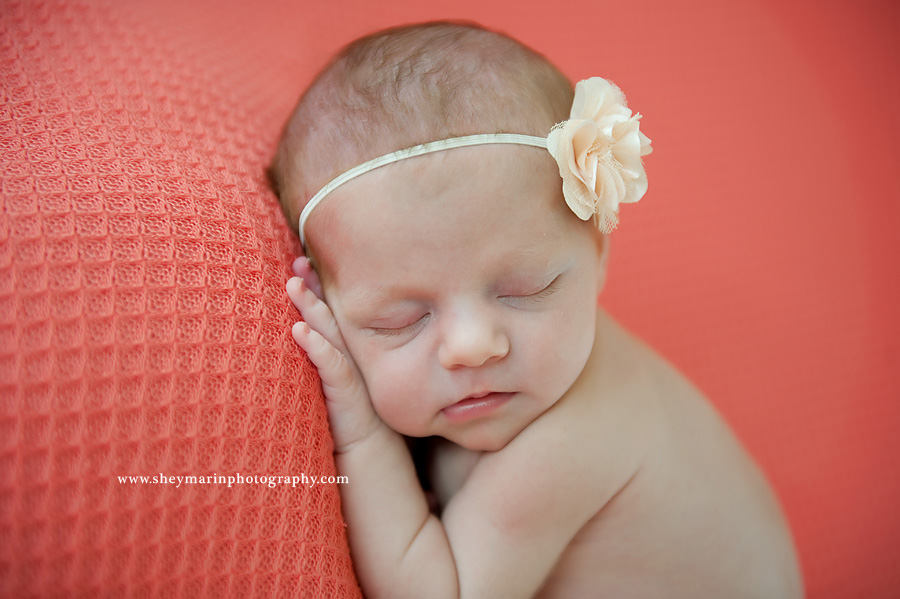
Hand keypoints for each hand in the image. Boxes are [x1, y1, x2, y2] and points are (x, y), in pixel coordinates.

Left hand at [287, 257, 381, 452]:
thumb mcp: (327, 385)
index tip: (300, 263)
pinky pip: (332, 366)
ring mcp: (350, 372)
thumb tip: (291, 339)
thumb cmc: (343, 417)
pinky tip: (301, 332)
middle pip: (331, 315)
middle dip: (314, 287)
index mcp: (344, 352)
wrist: (367, 451)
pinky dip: (317, 348)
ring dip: (312, 308)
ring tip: (293, 286)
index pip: (330, 314)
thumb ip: (317, 362)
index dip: (317, 288)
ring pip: (331, 334)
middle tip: (298, 262)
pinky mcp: (347, 393)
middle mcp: (350, 356)